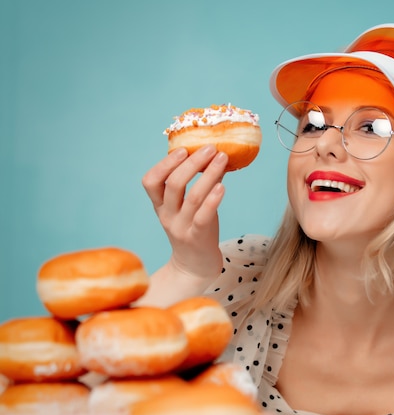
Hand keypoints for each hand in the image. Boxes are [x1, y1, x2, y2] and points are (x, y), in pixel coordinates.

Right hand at [142, 145, 227, 287]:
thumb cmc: (195, 230)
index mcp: (160, 206)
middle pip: (173, 184)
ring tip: (222, 159)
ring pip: (192, 197)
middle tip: (209, 148)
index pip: (150, 181)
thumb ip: (199, 184)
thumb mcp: (190, 207)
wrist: (195, 267)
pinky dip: (213, 199)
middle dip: (191, 163)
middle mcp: (168, 216)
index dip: (164, 163)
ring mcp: (182, 228)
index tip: (182, 149)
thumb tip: (216, 156)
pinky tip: (223, 186)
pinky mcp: (198, 238)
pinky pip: (203, 216)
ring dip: (208, 175)